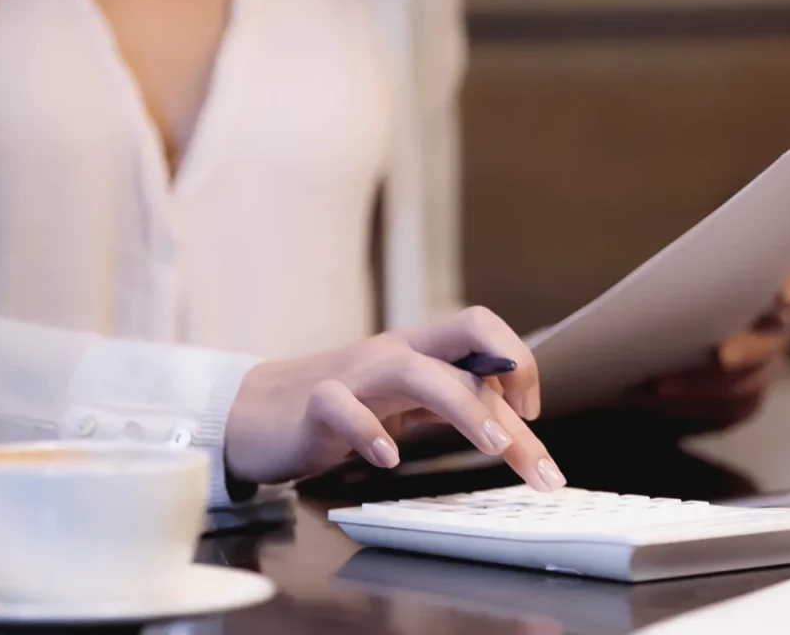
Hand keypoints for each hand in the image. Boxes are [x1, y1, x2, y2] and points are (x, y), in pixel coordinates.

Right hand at [223, 307, 565, 491]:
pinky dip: (369, 432)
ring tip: (492, 445)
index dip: (517, 361)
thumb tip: (513, 416)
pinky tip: (388, 460)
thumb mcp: (404, 400)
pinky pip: (342, 407)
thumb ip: (451, 399)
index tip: (530, 413)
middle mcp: (394, 354)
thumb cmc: (340, 410)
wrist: (254, 414)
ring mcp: (355, 375)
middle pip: (463, 348)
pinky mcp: (315, 404)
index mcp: (420, 350)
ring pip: (416, 371)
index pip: (481, 328)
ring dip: (463, 406)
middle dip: (509, 402)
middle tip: (535, 461)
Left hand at [649, 255, 789, 431]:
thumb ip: (683, 270)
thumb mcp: (669, 272)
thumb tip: (669, 280)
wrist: (646, 343)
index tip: (787, 295)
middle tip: (723, 355)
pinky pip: (732, 408)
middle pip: (779, 336)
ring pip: (754, 379)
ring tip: (666, 384)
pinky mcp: (742, 400)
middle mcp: (775, 322)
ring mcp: (763, 364)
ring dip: (710, 382)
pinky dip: (698, 405)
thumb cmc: (663, 292)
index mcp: (768, 278)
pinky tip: (667, 398)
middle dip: (751, 347)